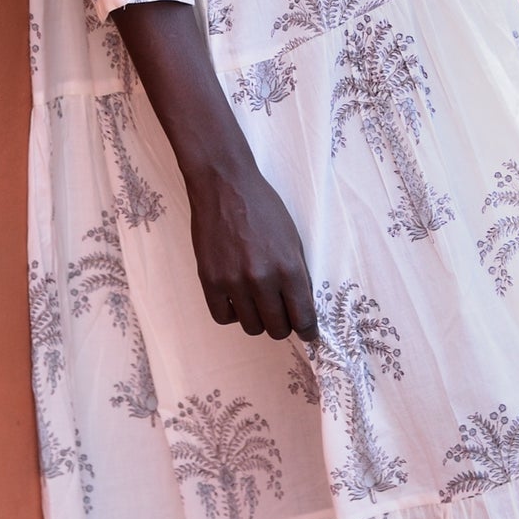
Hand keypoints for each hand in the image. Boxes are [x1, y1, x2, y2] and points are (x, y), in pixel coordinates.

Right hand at [182, 153, 317, 342]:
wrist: (224, 185)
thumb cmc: (263, 207)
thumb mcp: (292, 238)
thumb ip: (298, 275)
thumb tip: (301, 307)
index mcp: (288, 267)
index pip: (303, 318)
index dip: (308, 330)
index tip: (308, 332)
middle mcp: (262, 279)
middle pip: (278, 328)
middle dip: (284, 326)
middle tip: (282, 316)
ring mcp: (233, 282)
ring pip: (252, 327)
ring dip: (259, 320)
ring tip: (258, 303)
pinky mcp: (209, 280)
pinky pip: (223, 317)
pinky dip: (233, 314)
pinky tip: (238, 300)